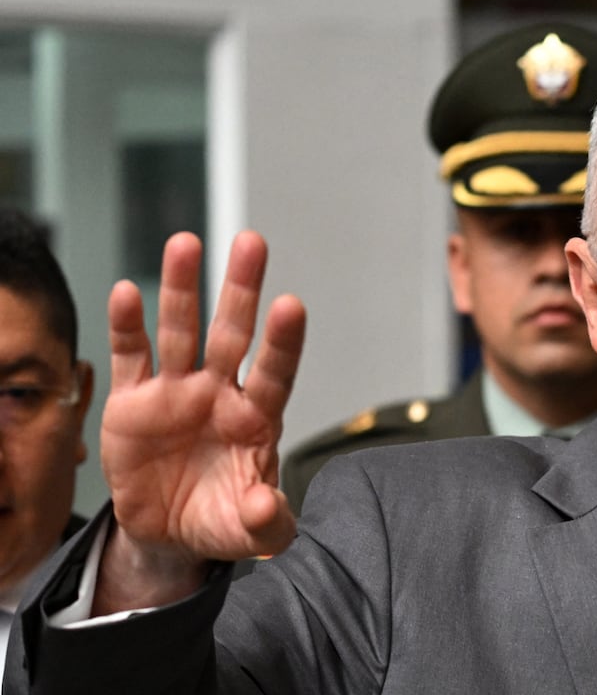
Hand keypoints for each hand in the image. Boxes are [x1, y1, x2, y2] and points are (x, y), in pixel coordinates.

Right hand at [100, 231, 304, 581]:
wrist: (169, 533)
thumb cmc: (223, 520)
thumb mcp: (251, 533)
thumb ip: (267, 523)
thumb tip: (266, 507)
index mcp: (257, 419)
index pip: (276, 373)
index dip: (283, 342)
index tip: (291, 305)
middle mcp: (220, 394)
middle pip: (233, 334)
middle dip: (241, 289)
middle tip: (252, 242)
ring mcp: (177, 391)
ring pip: (181, 331)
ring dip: (181, 289)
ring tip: (186, 242)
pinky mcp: (133, 401)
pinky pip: (131, 357)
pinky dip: (127, 326)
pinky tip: (126, 292)